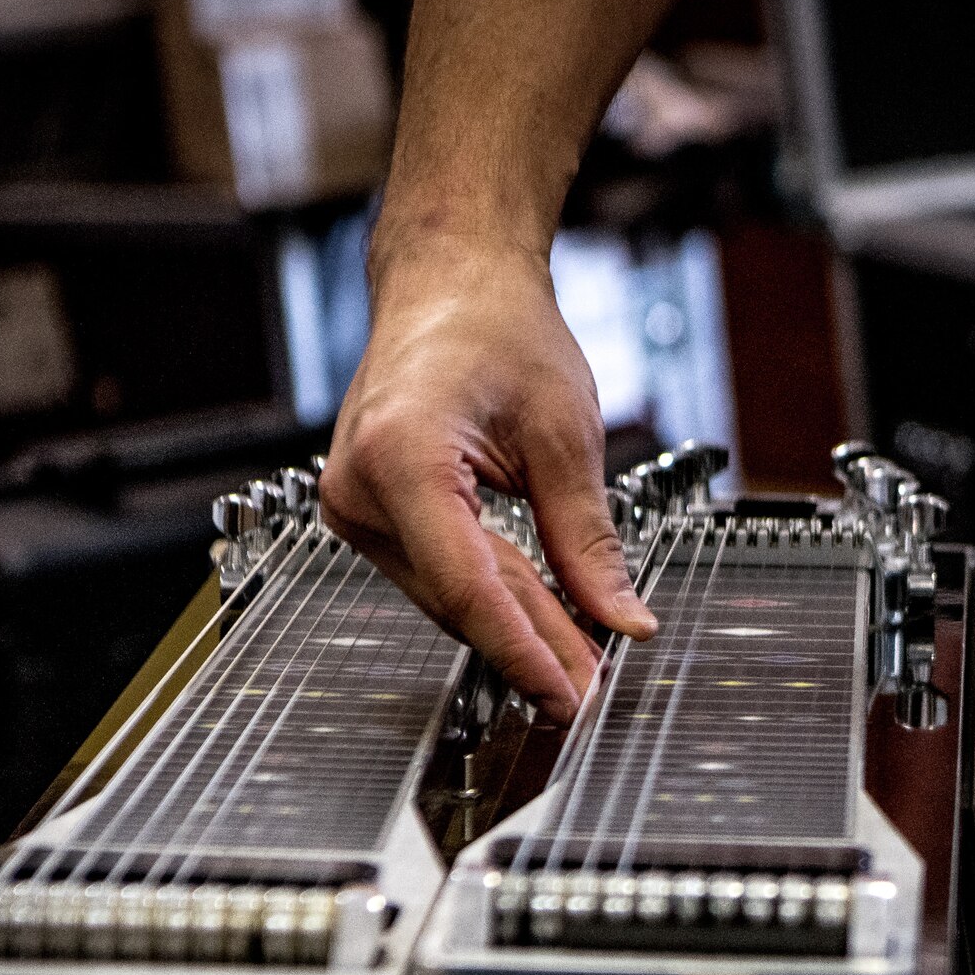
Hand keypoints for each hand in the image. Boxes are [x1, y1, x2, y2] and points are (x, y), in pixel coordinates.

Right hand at [319, 236, 657, 722]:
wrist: (448, 281)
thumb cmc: (495, 327)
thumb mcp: (564, 433)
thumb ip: (588, 538)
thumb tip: (620, 618)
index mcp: (401, 458)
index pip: (468, 587)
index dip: (524, 650)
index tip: (569, 694)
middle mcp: (359, 489)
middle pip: (459, 598)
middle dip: (532, 645)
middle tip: (593, 688)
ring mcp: (354, 504)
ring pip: (446, 595)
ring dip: (513, 627)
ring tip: (578, 661)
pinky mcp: (368, 511)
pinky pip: (436, 571)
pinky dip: (489, 596)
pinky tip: (537, 620)